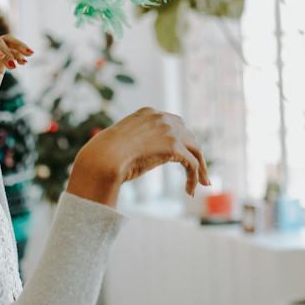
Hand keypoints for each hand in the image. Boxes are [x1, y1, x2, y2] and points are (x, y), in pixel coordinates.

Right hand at [67, 107, 208, 207]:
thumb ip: (135, 142)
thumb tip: (136, 154)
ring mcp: (169, 131)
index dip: (182, 140)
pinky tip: (189, 191)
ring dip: (200, 168)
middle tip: (198, 172)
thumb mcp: (122, 142)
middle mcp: (161, 117)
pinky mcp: (174, 147)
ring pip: (195, 149)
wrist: (103, 158)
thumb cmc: (104, 155)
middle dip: (195, 153)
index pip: (174, 123)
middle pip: (189, 135)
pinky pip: (192, 164)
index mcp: (148, 113)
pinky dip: (194, 178)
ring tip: (201, 184)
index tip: (184, 155)